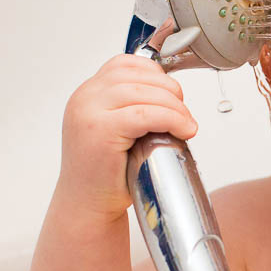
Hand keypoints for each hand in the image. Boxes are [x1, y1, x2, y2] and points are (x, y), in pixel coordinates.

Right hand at [57, 18, 197, 217]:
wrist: (86, 206)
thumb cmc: (105, 175)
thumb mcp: (114, 131)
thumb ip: (130, 107)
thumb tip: (170, 95)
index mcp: (87, 94)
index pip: (124, 64)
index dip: (155, 73)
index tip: (172, 93)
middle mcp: (84, 98)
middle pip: (137, 75)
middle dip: (170, 90)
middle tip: (185, 112)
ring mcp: (89, 113)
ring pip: (144, 92)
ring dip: (174, 106)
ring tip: (186, 124)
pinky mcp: (100, 131)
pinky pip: (145, 114)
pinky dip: (171, 119)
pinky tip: (183, 131)